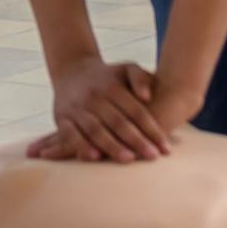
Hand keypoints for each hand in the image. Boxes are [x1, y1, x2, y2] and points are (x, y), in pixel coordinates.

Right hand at [33, 56, 170, 162]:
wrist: (71, 71)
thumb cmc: (107, 76)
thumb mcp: (127, 68)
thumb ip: (141, 78)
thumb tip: (148, 97)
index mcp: (112, 87)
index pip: (136, 111)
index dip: (152, 129)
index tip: (165, 148)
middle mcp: (94, 97)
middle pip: (118, 122)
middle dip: (136, 140)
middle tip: (152, 156)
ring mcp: (77, 108)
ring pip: (96, 129)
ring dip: (111, 145)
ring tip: (128, 159)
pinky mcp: (61, 118)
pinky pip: (70, 134)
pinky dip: (81, 145)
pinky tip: (94, 157)